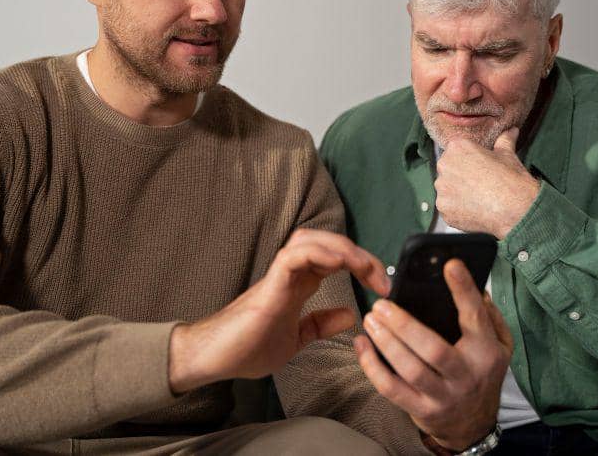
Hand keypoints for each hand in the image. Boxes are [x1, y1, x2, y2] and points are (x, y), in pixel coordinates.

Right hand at [168, 228, 390, 392]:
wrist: (213, 358)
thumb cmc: (247, 347)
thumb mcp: (296, 338)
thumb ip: (319, 324)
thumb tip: (350, 315)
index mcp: (298, 283)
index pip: (335, 258)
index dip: (363, 264)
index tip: (384, 287)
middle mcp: (290, 273)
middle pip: (327, 241)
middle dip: (359, 253)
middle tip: (382, 279)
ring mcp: (278, 276)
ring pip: (310, 240)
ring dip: (343, 249)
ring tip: (365, 268)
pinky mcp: (269, 286)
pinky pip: (293, 256)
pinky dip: (318, 254)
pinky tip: (338, 264)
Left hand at [354, 259, 513, 451]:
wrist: (474, 425)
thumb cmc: (482, 374)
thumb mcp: (500, 346)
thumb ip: (490, 316)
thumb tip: (477, 288)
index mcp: (486, 352)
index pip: (475, 317)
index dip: (463, 290)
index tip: (449, 265)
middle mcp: (466, 375)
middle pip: (433, 349)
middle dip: (404, 325)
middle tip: (382, 304)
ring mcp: (443, 396)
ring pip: (411, 369)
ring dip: (386, 343)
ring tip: (370, 320)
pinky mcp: (421, 410)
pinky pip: (392, 389)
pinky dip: (372, 367)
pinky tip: (362, 346)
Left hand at [436, 127, 539, 238]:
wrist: (516, 209)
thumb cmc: (511, 180)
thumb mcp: (508, 155)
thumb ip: (504, 140)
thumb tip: (511, 131)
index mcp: (457, 147)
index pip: (455, 151)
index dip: (468, 161)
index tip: (478, 169)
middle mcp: (444, 165)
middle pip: (447, 170)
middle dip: (460, 177)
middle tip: (479, 184)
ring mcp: (442, 188)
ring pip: (446, 190)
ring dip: (457, 194)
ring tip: (477, 198)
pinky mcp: (443, 208)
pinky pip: (447, 208)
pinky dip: (457, 210)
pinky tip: (473, 209)